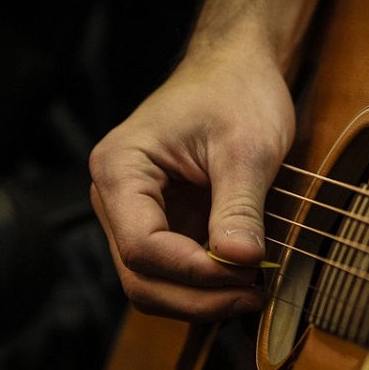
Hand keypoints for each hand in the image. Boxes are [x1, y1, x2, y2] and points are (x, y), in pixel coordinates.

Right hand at [89, 46, 294, 321]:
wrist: (235, 71)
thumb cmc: (235, 92)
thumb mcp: (247, 147)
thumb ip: (239, 206)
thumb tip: (241, 262)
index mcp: (120, 168)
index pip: (142, 246)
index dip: (194, 272)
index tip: (247, 273)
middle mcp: (115, 197)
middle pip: (140, 276)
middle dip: (197, 297)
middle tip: (254, 293)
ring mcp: (134, 215)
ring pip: (152, 283)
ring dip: (200, 298)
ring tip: (252, 289)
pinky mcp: (160, 225)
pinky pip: (172, 272)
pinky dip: (204, 286)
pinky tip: (240, 280)